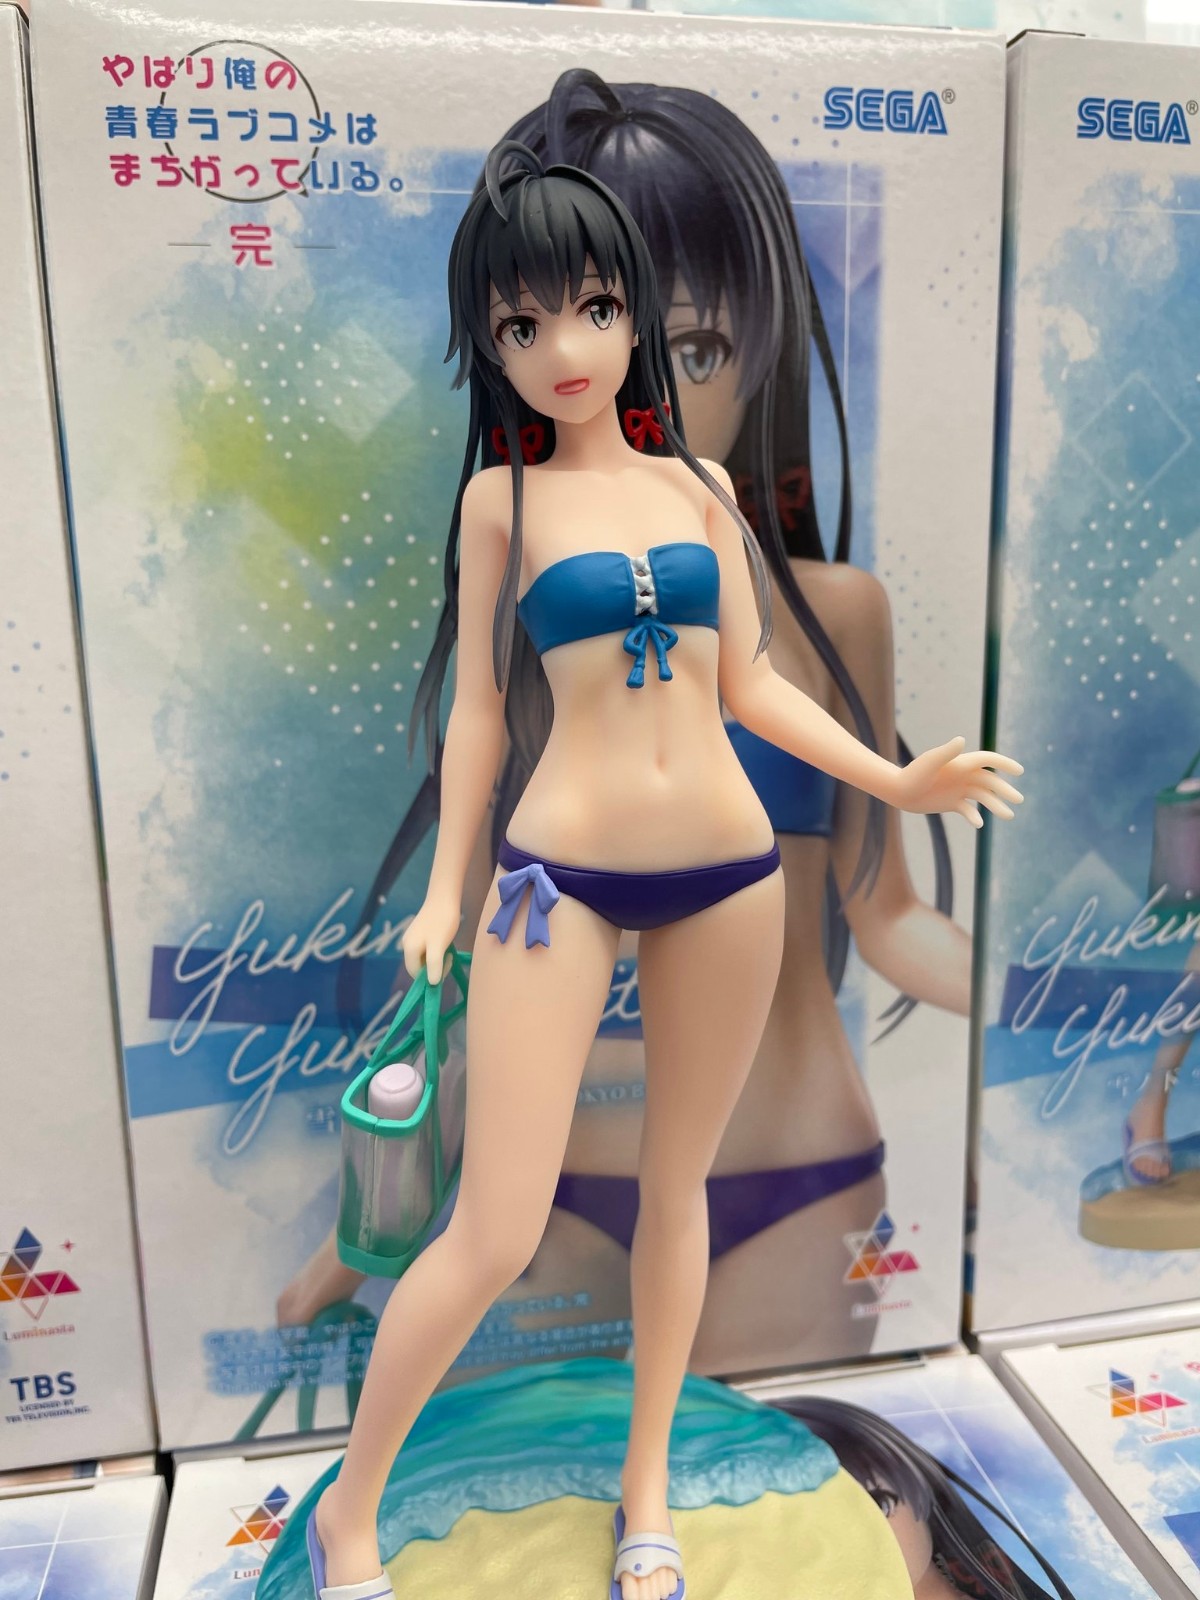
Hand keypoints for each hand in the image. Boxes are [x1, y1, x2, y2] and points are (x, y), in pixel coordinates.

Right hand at [401, 891, 461, 981]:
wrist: (445, 897)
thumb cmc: (442, 922)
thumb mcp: (438, 947)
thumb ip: (434, 966)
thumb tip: (431, 984)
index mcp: (409, 950)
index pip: (416, 974)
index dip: (430, 976)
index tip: (445, 967)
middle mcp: (407, 944)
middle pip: (419, 966)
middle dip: (434, 968)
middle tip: (449, 959)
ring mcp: (412, 938)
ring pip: (424, 958)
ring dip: (436, 959)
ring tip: (448, 950)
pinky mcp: (420, 932)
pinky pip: (426, 949)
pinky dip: (436, 951)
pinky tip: (444, 943)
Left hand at [892, 736, 1023, 828]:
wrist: (899, 790)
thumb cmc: (913, 774)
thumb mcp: (930, 762)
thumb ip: (946, 752)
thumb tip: (961, 740)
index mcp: (961, 764)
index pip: (988, 761)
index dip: (1004, 764)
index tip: (1019, 771)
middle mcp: (963, 776)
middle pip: (990, 781)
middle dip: (1005, 790)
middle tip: (1019, 800)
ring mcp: (959, 790)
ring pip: (983, 797)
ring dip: (996, 805)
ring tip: (1009, 816)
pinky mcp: (952, 803)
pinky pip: (969, 810)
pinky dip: (975, 816)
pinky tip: (979, 824)